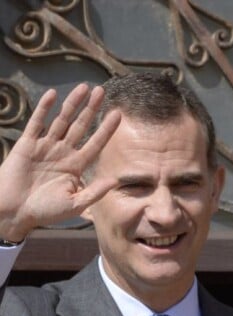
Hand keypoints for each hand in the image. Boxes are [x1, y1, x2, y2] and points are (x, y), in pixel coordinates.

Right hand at [0, 83, 120, 241]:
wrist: (15, 212)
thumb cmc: (46, 211)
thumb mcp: (76, 204)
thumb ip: (95, 192)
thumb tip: (115, 181)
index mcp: (76, 167)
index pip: (95, 144)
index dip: (106, 129)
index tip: (118, 114)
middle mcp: (63, 153)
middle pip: (81, 126)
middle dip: (91, 109)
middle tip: (102, 91)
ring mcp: (45, 147)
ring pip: (62, 120)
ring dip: (72, 104)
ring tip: (84, 88)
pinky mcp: (27, 144)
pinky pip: (37, 123)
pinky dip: (44, 109)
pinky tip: (54, 94)